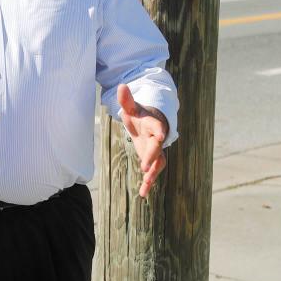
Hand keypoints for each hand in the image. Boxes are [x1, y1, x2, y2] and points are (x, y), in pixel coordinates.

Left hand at [117, 84, 167, 198]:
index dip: (156, 140)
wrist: (148, 120)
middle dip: (153, 160)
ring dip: (152, 175)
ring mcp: (156, 150)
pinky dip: (149, 182)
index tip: (156, 143)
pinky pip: (153, 171)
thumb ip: (127, 99)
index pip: (158, 133)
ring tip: (145, 186)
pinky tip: (143, 194)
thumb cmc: (139, 113)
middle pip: (158, 151)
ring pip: (158, 164)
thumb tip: (121, 86)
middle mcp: (158, 139)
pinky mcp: (152, 158)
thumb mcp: (132, 107)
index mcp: (155, 126)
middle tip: (145, 169)